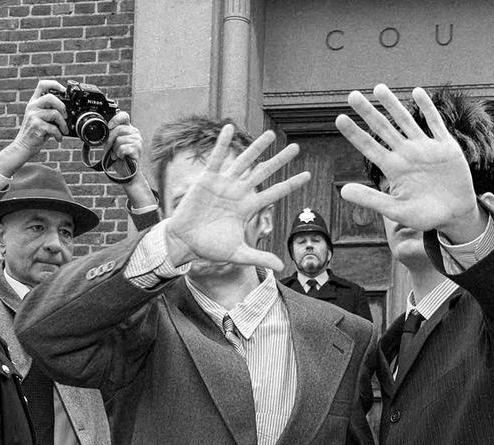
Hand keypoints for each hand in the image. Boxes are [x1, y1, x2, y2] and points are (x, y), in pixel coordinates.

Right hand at [0, 80, 67, 177]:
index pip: (42, 85)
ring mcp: (33, 115)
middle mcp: (32, 106)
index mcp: (34, 101)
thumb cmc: (36, 131)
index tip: (64, 91)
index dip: (55, 84)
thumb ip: (50, 110)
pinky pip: (53, 127)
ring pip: (54, 113)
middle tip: (65, 115)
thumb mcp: (41, 117)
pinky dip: (59, 134)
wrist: (24, 145)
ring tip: (64, 130)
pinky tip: (58, 138)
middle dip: (62, 106)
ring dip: (63, 124)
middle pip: (50, 97)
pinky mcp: (36, 126)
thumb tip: (68, 109)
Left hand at [105, 111, 141, 161]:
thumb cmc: (118, 156)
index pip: (124, 116)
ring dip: (115, 149)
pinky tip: (121, 156)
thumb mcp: (112, 143)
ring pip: (119, 140)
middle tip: (109, 148)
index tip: (109, 126)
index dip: (116, 119)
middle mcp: (135, 132)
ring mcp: (137, 140)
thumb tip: (104, 128)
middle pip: (119, 129)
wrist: (125, 171)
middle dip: (110, 140)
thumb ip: (110, 134)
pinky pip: (122, 148)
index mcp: (128, 128)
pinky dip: (119, 154)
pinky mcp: (137, 149)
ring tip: (117, 154)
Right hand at [163, 125, 309, 270]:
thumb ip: (259, 257)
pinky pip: (215, 159)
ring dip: (257, 148)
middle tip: (296, 147)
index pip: (274, 193)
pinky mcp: (206, 180)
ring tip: (271, 135)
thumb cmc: (209, 247)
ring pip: (244, 162)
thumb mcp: (237, 253)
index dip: (291, 184)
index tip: (308, 176)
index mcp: (247, 208)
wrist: (184, 243)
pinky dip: (221, 144)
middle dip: (280, 161)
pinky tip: (229, 128)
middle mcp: (238, 193)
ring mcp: (223, 185)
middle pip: (263, 173)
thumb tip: (282, 268)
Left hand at [335, 84, 483, 240]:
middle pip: (383, 128)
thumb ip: (371, 199)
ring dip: (393, 105)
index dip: (354, 133)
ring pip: (406, 121)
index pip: (369, 147)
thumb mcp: (396, 211)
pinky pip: (435, 123)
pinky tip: (417, 92)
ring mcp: (425, 148)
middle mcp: (406, 154)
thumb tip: (342, 192)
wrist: (456, 214)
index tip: (339, 118)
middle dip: (368, 112)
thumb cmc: (425, 216)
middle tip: (352, 95)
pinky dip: (427, 108)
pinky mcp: (445, 146)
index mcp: (393, 169)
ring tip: (378, 88)